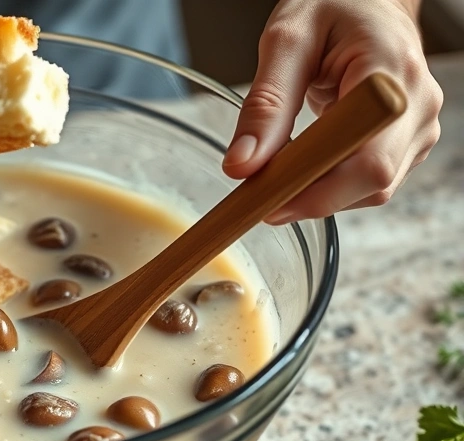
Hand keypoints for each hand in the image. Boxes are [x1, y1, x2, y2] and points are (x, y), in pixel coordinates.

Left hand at [222, 0, 442, 223]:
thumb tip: (242, 165)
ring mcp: (418, 128)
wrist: (367, 2)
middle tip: (258, 196)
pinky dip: (330, 183)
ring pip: (370, 190)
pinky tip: (301, 165)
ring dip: (318, 192)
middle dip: (310, 197)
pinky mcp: (408, 142)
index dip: (319, 192)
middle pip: (371, 183)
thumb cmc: (331, 9)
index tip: (268, 201)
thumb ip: (265, 104)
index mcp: (392, 76)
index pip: (367, 159)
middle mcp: (416, 107)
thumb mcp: (285, 43)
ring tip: (276, 172)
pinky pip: (369, 182)